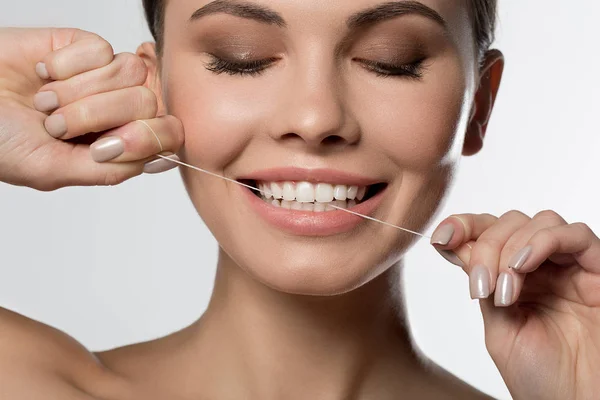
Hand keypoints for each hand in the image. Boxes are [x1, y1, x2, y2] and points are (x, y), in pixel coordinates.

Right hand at [0, 27, 182, 190]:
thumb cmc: (0, 139)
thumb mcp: (51, 169)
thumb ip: (106, 170)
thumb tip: (150, 157)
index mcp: (118, 143)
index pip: (168, 136)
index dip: (148, 138)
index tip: (105, 145)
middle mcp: (117, 110)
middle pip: (147, 103)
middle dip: (95, 115)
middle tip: (55, 125)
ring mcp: (103, 78)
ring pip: (129, 73)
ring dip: (79, 91)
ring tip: (46, 102)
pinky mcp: (84, 48)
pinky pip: (101, 49)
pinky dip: (66, 65)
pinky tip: (43, 74)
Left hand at [431, 210, 599, 399]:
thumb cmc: (541, 377)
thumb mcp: (498, 327)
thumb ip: (482, 283)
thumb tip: (455, 244)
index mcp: (514, 277)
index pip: (488, 232)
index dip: (463, 226)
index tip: (441, 239)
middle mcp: (542, 266)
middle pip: (509, 223)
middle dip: (486, 247)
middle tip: (481, 285)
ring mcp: (570, 266)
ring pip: (539, 222)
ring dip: (511, 248)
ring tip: (505, 288)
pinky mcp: (599, 269)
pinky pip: (575, 234)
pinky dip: (543, 241)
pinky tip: (522, 266)